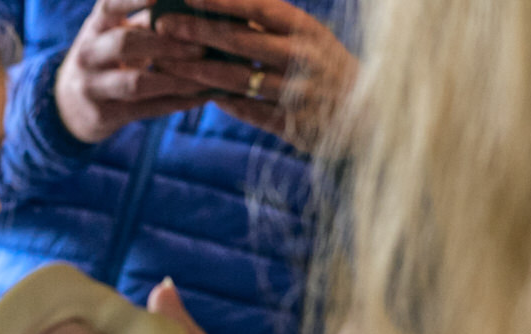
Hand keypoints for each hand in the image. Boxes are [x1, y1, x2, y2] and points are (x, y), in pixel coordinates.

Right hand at [55, 0, 214, 143]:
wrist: (69, 106)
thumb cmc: (107, 59)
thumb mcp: (113, 33)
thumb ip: (147, 21)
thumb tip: (196, 9)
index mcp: (95, 27)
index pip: (110, 6)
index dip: (132, 0)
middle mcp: (87, 54)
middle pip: (125, 43)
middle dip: (166, 45)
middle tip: (201, 47)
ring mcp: (91, 87)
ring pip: (135, 83)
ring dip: (175, 80)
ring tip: (205, 78)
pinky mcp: (102, 116)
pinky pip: (145, 109)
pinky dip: (176, 103)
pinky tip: (201, 98)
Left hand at [151, 0, 356, 152]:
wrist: (367, 114)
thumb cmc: (323, 67)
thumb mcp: (305, 38)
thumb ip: (268, 25)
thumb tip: (221, 5)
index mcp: (305, 28)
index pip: (257, 7)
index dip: (221, 0)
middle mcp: (303, 56)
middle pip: (241, 41)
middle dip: (198, 32)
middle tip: (163, 25)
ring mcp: (297, 91)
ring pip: (238, 79)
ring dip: (197, 71)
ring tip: (166, 64)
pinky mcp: (291, 123)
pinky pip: (247, 111)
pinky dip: (220, 102)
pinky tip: (194, 94)